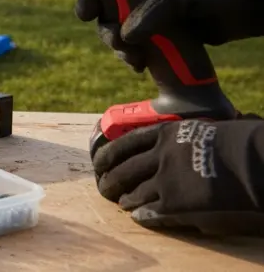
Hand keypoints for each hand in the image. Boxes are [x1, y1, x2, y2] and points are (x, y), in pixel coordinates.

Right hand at [74, 0, 263, 71]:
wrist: (252, 6)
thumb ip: (151, 11)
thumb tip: (125, 35)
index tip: (87, 10)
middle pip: (103, 5)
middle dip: (99, 22)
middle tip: (109, 35)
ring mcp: (152, 13)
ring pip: (116, 28)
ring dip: (115, 44)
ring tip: (132, 57)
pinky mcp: (162, 36)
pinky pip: (134, 46)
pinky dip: (130, 56)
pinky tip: (140, 64)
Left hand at [92, 117, 263, 234]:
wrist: (257, 163)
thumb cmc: (239, 143)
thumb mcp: (202, 130)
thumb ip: (180, 140)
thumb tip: (169, 148)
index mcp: (164, 134)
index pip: (123, 144)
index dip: (107, 155)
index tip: (98, 162)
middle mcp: (160, 157)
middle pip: (122, 171)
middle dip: (109, 181)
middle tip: (104, 187)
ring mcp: (167, 182)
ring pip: (134, 193)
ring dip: (125, 200)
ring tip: (121, 203)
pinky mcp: (177, 205)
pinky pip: (151, 212)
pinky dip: (142, 215)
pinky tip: (139, 217)